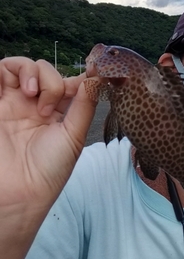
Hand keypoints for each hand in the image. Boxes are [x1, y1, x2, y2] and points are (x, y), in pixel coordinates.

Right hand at [0, 57, 96, 211]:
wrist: (19, 191)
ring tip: (33, 95)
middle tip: (49, 108)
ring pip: (21, 67)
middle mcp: (33, 105)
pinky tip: (23, 89)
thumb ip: (84, 104)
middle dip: (51, 81)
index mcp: (55, 112)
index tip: (92, 73)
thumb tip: (98, 77)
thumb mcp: (74, 135)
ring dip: (32, 72)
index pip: (66, 82)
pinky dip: (9, 69)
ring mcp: (12, 103)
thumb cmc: (49, 170)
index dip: (77, 77)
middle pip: (44, 71)